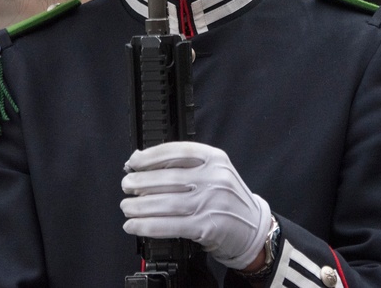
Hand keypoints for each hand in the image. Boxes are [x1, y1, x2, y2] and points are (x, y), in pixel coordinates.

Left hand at [120, 141, 271, 269]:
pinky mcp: (206, 227)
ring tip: (126, 207)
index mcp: (215, 158)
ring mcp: (211, 203)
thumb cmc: (228, 199)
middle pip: (167, 178)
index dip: (150, 156)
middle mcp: (214, 178)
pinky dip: (147, 226)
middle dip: (140, 182)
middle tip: (127, 186)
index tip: (134, 162)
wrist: (254, 228)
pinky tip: (134, 225)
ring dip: (138, 206)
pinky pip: (169, 225)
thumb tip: (141, 160)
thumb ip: (184, 165)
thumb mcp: (214, 172)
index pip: (176, 151)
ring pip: (165, 203)